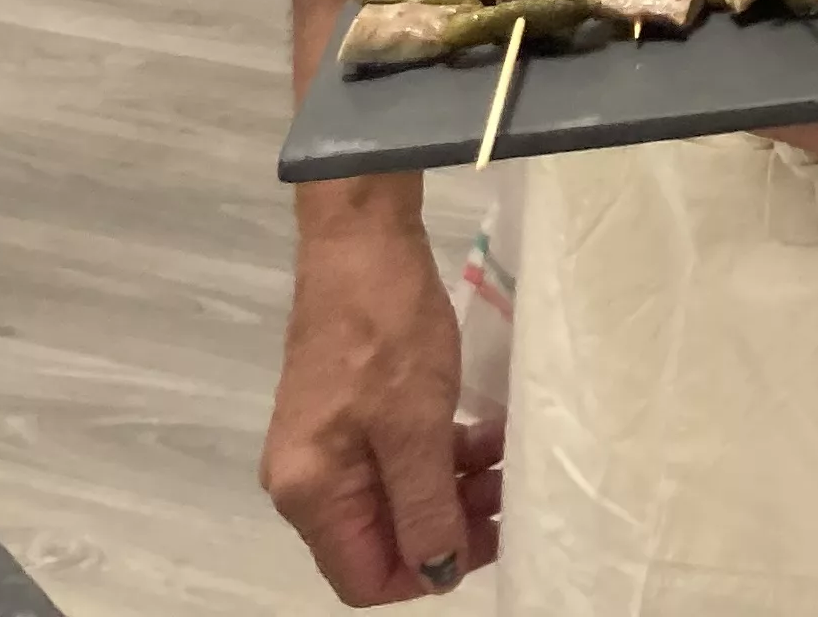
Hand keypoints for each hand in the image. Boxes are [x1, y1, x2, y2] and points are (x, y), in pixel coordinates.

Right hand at [266, 182, 491, 602]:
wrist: (361, 240)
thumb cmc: (387, 332)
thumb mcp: (416, 426)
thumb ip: (425, 508)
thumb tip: (437, 573)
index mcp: (312, 494)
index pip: (364, 577)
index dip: (427, 573)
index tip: (487, 539)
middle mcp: (308, 480)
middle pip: (382, 538)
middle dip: (449, 525)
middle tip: (508, 493)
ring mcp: (328, 444)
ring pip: (398, 495)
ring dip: (454, 486)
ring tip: (506, 457)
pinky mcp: (349, 411)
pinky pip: (399, 457)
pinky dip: (442, 453)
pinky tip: (486, 430)